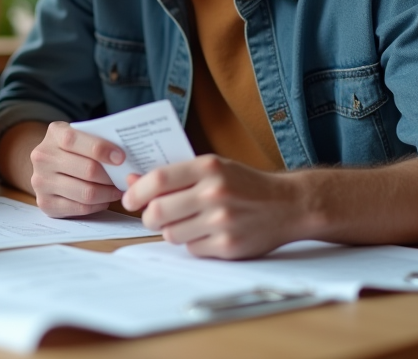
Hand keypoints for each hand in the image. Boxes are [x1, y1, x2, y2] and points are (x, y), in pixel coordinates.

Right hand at [28, 121, 125, 216]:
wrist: (47, 165)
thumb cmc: (73, 149)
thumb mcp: (80, 135)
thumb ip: (97, 140)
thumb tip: (127, 154)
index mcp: (54, 134)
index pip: (75, 140)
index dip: (101, 149)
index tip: (121, 158)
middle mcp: (43, 157)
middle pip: (87, 170)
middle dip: (111, 176)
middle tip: (125, 178)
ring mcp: (41, 182)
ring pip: (86, 192)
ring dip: (108, 193)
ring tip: (118, 189)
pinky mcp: (46, 203)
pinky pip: (81, 207)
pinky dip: (99, 204)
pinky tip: (105, 199)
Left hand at [122, 155, 300, 258]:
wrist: (288, 205)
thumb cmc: (245, 184)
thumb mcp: (213, 168)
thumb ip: (175, 174)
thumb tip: (132, 181)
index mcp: (208, 167)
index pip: (157, 180)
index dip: (136, 191)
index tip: (129, 198)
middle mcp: (214, 193)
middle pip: (157, 212)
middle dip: (149, 216)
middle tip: (154, 215)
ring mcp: (222, 222)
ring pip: (171, 234)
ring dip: (172, 230)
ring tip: (187, 221)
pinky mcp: (228, 246)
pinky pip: (191, 249)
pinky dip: (193, 243)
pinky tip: (207, 232)